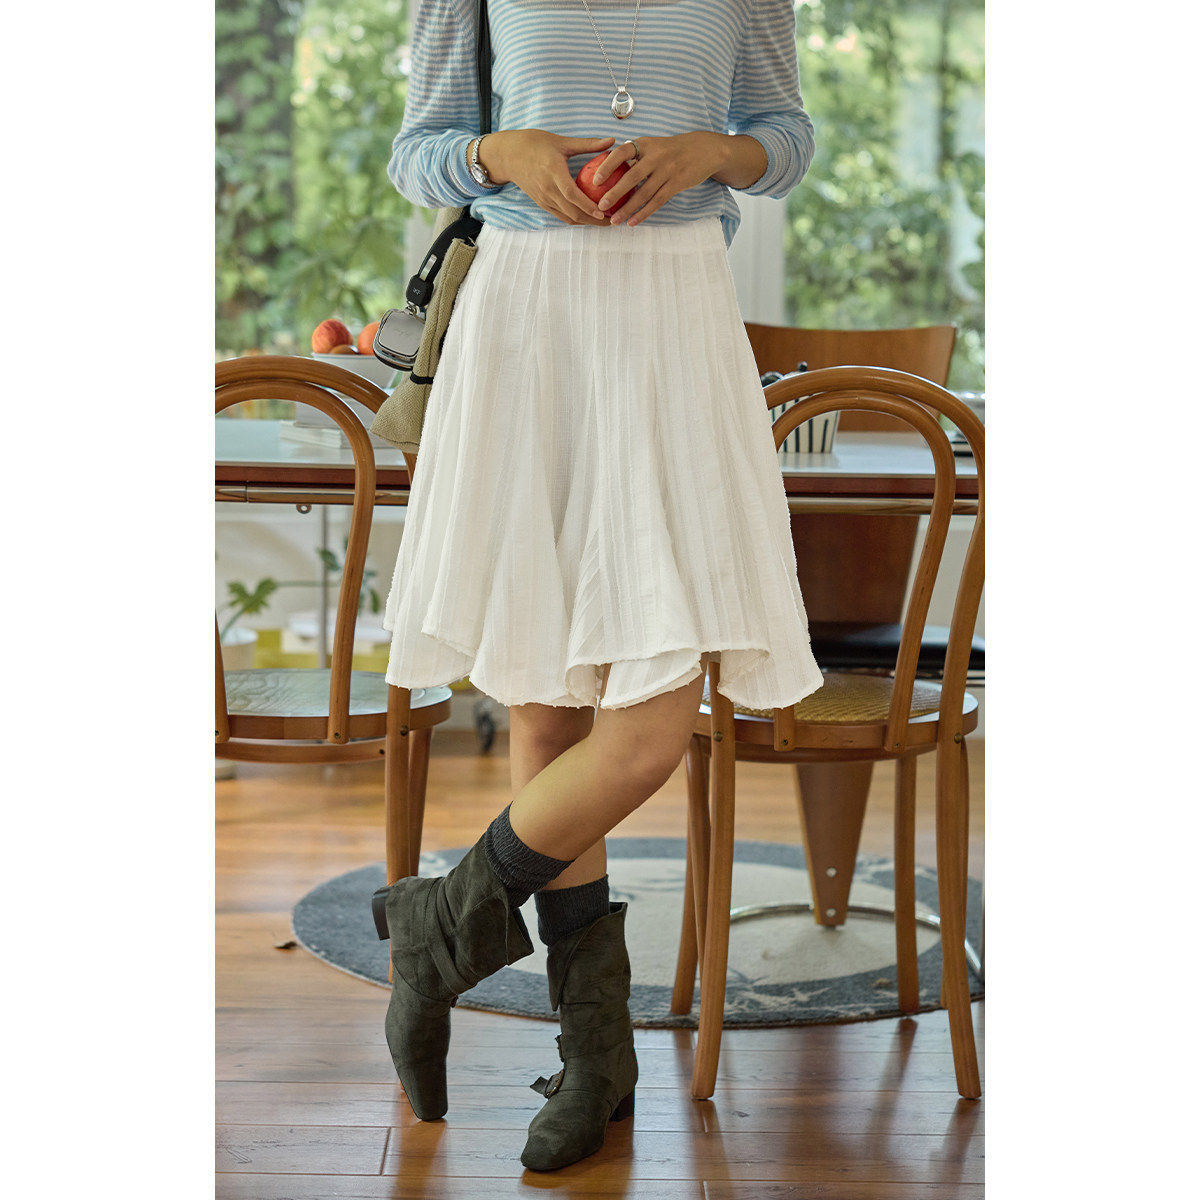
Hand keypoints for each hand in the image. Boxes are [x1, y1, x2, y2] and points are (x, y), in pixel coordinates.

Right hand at [484, 129, 616, 224]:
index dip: (588, 206)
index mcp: (553, 172)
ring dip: (586, 222)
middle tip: (611, 220)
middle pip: (572, 212)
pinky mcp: (541, 203)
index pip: (572, 195)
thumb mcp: (561, 141)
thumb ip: (587, 144)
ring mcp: (543, 198)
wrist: (508, 155)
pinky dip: (575, 219)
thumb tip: (612, 141)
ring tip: (603, 222)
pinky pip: (561, 215)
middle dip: (593, 220)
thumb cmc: (534, 143)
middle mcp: (547, 189)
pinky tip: (587, 217)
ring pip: (567, 217)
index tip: (603, 212)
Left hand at [593, 132, 727, 225]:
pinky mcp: (677, 184)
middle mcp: (656, 156)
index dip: (607, 166)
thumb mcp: (653, 145)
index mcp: (645, 144)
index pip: (622, 152)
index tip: (595, 180)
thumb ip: (634, 155)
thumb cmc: (672, 150)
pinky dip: (643, 213)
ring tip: (614, 221)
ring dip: (627, 209)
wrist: (705, 150)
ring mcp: (667, 171)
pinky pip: (657, 202)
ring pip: (644, 193)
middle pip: (631, 177)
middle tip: (600, 206)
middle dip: (614, 193)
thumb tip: (607, 166)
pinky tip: (632, 222)